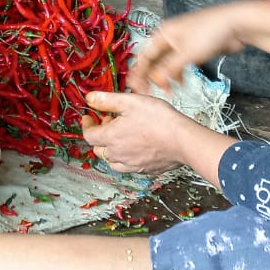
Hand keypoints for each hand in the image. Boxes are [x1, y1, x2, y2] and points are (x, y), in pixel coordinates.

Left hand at [80, 91, 201, 174]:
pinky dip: (125, 158)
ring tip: (121, 135)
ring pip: (112, 160)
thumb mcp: (130, 101)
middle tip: (109, 122)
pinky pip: (127, 166)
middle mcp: (118, 155)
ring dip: (111, 149)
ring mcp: (131, 164)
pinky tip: (134, 147)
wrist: (183, 140)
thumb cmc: (158, 120)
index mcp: (111, 138)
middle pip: (98, 149)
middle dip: (99, 135)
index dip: (86, 125)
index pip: (89, 135)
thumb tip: (90, 99)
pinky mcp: (144, 169)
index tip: (89, 118)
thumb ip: (107, 101)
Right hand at [127, 4, 246, 94]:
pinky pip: (179, 63)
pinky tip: (180, 83)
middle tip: (150, 93)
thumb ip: (169, 69)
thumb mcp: (186, 54)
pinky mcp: (193, 48)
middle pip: (154, 60)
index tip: (137, 89)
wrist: (233, 24)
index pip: (144, 57)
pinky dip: (177, 74)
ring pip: (166, 63)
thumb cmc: (209, 32)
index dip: (139, 74)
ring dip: (166, 77)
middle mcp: (169, 37)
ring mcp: (181, 42)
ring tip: (169, 91)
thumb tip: (156, 81)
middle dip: (152, 77)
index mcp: (162, 34)